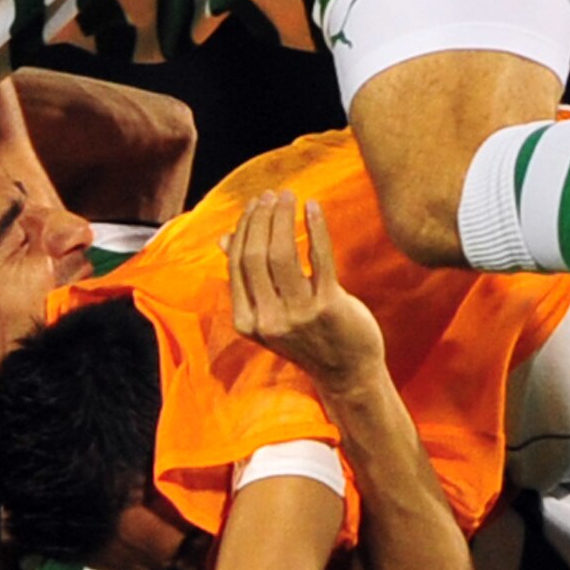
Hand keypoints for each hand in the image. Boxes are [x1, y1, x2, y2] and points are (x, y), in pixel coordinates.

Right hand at [226, 194, 382, 385]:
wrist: (347, 374)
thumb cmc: (310, 338)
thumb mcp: (271, 313)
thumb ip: (248, 280)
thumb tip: (223, 239)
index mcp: (247, 320)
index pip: (237, 263)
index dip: (244, 229)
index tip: (254, 205)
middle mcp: (268, 319)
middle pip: (255, 255)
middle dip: (261, 219)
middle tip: (272, 195)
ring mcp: (298, 315)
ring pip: (281, 254)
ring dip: (283, 218)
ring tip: (289, 197)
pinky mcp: (328, 307)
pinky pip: (318, 258)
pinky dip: (315, 228)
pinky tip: (313, 208)